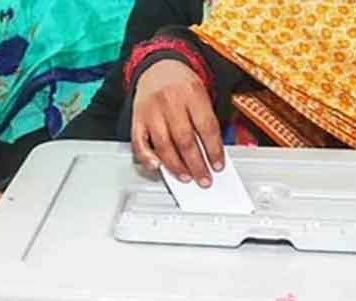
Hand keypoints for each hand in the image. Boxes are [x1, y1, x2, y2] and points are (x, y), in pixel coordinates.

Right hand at [131, 59, 223, 187]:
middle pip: (185, 140)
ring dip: (176, 166)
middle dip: (196, 164)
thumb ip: (206, 120)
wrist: (157, 66)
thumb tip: (211, 153)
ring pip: (164, 145)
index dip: (214, 150)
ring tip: (186, 177)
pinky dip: (147, 157)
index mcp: (191, 93)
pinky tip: (157, 167)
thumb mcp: (201, 95)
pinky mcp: (137, 118)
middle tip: (204, 179)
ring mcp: (151, 110)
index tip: (218, 166)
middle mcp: (170, 101)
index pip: (206, 127)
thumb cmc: (182, 84)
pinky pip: (140, 142)